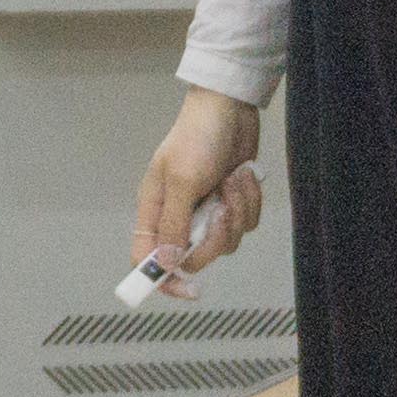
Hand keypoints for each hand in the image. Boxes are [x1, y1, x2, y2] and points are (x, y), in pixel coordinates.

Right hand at [135, 92, 266, 284]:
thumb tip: (166, 264)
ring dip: (237, 211)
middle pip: (195, 256)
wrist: (231, 107)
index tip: (189, 290)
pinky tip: (242, 175)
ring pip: (226, 241)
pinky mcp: (231, 202)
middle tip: (222, 211)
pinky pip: (246, 223)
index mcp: (155, 210)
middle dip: (216, 236)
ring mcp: (207, 209)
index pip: (147, 258)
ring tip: (233, 180)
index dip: (162, 280)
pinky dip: (249, 201)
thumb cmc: (198, 137)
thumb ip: (174, 225)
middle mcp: (179, 214)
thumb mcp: (183, 181)